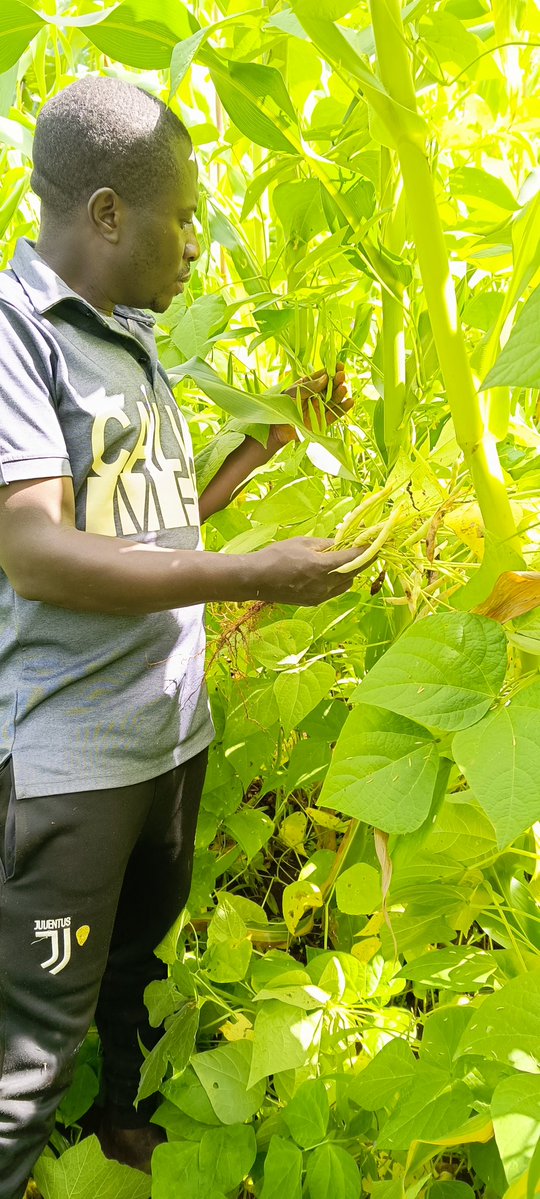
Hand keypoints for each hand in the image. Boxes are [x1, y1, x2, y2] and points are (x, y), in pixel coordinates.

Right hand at [250, 536, 368, 605]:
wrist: (255, 580)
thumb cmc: (276, 556)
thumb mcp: (303, 542)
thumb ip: (326, 544)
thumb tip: (342, 543)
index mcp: (323, 568)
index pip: (355, 558)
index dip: (369, 550)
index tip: (378, 542)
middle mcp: (325, 586)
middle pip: (355, 573)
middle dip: (363, 561)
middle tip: (367, 549)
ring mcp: (320, 597)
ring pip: (346, 584)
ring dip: (350, 572)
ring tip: (345, 560)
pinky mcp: (313, 602)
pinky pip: (334, 592)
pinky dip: (338, 581)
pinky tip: (330, 572)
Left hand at [269, 362, 352, 449]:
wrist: (277, 428)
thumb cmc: (282, 407)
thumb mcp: (294, 392)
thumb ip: (310, 386)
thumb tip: (326, 378)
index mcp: (309, 386)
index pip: (322, 376)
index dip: (331, 371)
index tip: (339, 366)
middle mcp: (317, 396)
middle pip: (330, 387)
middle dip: (337, 381)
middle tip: (342, 375)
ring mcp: (321, 408)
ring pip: (334, 400)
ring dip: (340, 393)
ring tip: (344, 388)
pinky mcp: (323, 421)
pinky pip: (335, 414)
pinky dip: (343, 408)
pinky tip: (350, 401)